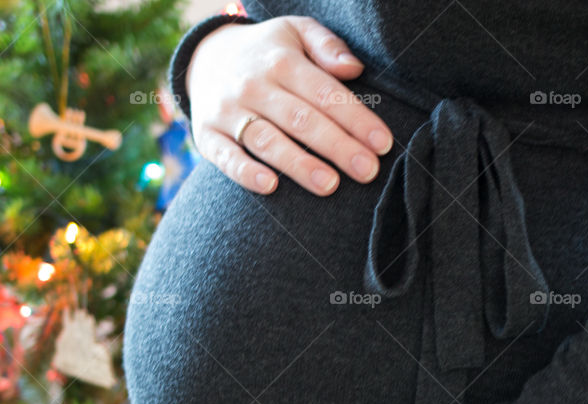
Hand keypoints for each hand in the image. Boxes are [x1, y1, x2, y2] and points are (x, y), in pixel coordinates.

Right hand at [185, 16, 393, 195]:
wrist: (205, 57)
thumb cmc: (267, 52)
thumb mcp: (296, 32)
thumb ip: (327, 46)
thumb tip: (354, 69)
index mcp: (281, 61)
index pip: (325, 93)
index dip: (356, 119)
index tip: (382, 143)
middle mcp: (254, 86)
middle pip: (301, 120)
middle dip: (337, 147)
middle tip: (368, 171)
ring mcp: (228, 112)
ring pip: (267, 141)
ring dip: (299, 164)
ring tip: (330, 185)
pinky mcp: (207, 136)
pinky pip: (226, 157)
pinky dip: (245, 172)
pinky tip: (270, 187)